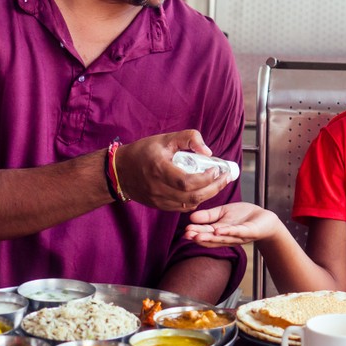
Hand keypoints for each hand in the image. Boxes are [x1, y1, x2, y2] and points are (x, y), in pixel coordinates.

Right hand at [115, 130, 230, 210]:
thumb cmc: (143, 152)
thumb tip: (208, 151)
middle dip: (214, 188)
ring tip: (218, 183)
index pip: (187, 182)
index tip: (216, 168)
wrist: (120, 171)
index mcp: (159, 169)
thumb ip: (189, 138)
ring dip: (208, 195)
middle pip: (193, 197)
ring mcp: (158, 200)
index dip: (206, 178)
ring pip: (190, 204)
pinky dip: (196, 200)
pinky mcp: (159, 206)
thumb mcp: (165, 138)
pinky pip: (183, 208)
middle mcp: (158, 188)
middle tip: (225, 177)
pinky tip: (203, 190)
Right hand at [183, 202, 282, 246]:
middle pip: (212, 238)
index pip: (206, 233)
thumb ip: (208, 216)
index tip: (184, 231)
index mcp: (220, 232)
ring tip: (197, 236)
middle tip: (187, 236)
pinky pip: (238, 232)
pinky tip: (218, 230)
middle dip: (199, 237)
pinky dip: (228, 231)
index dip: (196, 233)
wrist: (265, 218)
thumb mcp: (223, 212)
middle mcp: (228, 237)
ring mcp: (239, 236)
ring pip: (223, 237)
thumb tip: (191, 217)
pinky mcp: (250, 232)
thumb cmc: (243, 216)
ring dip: (210, 238)